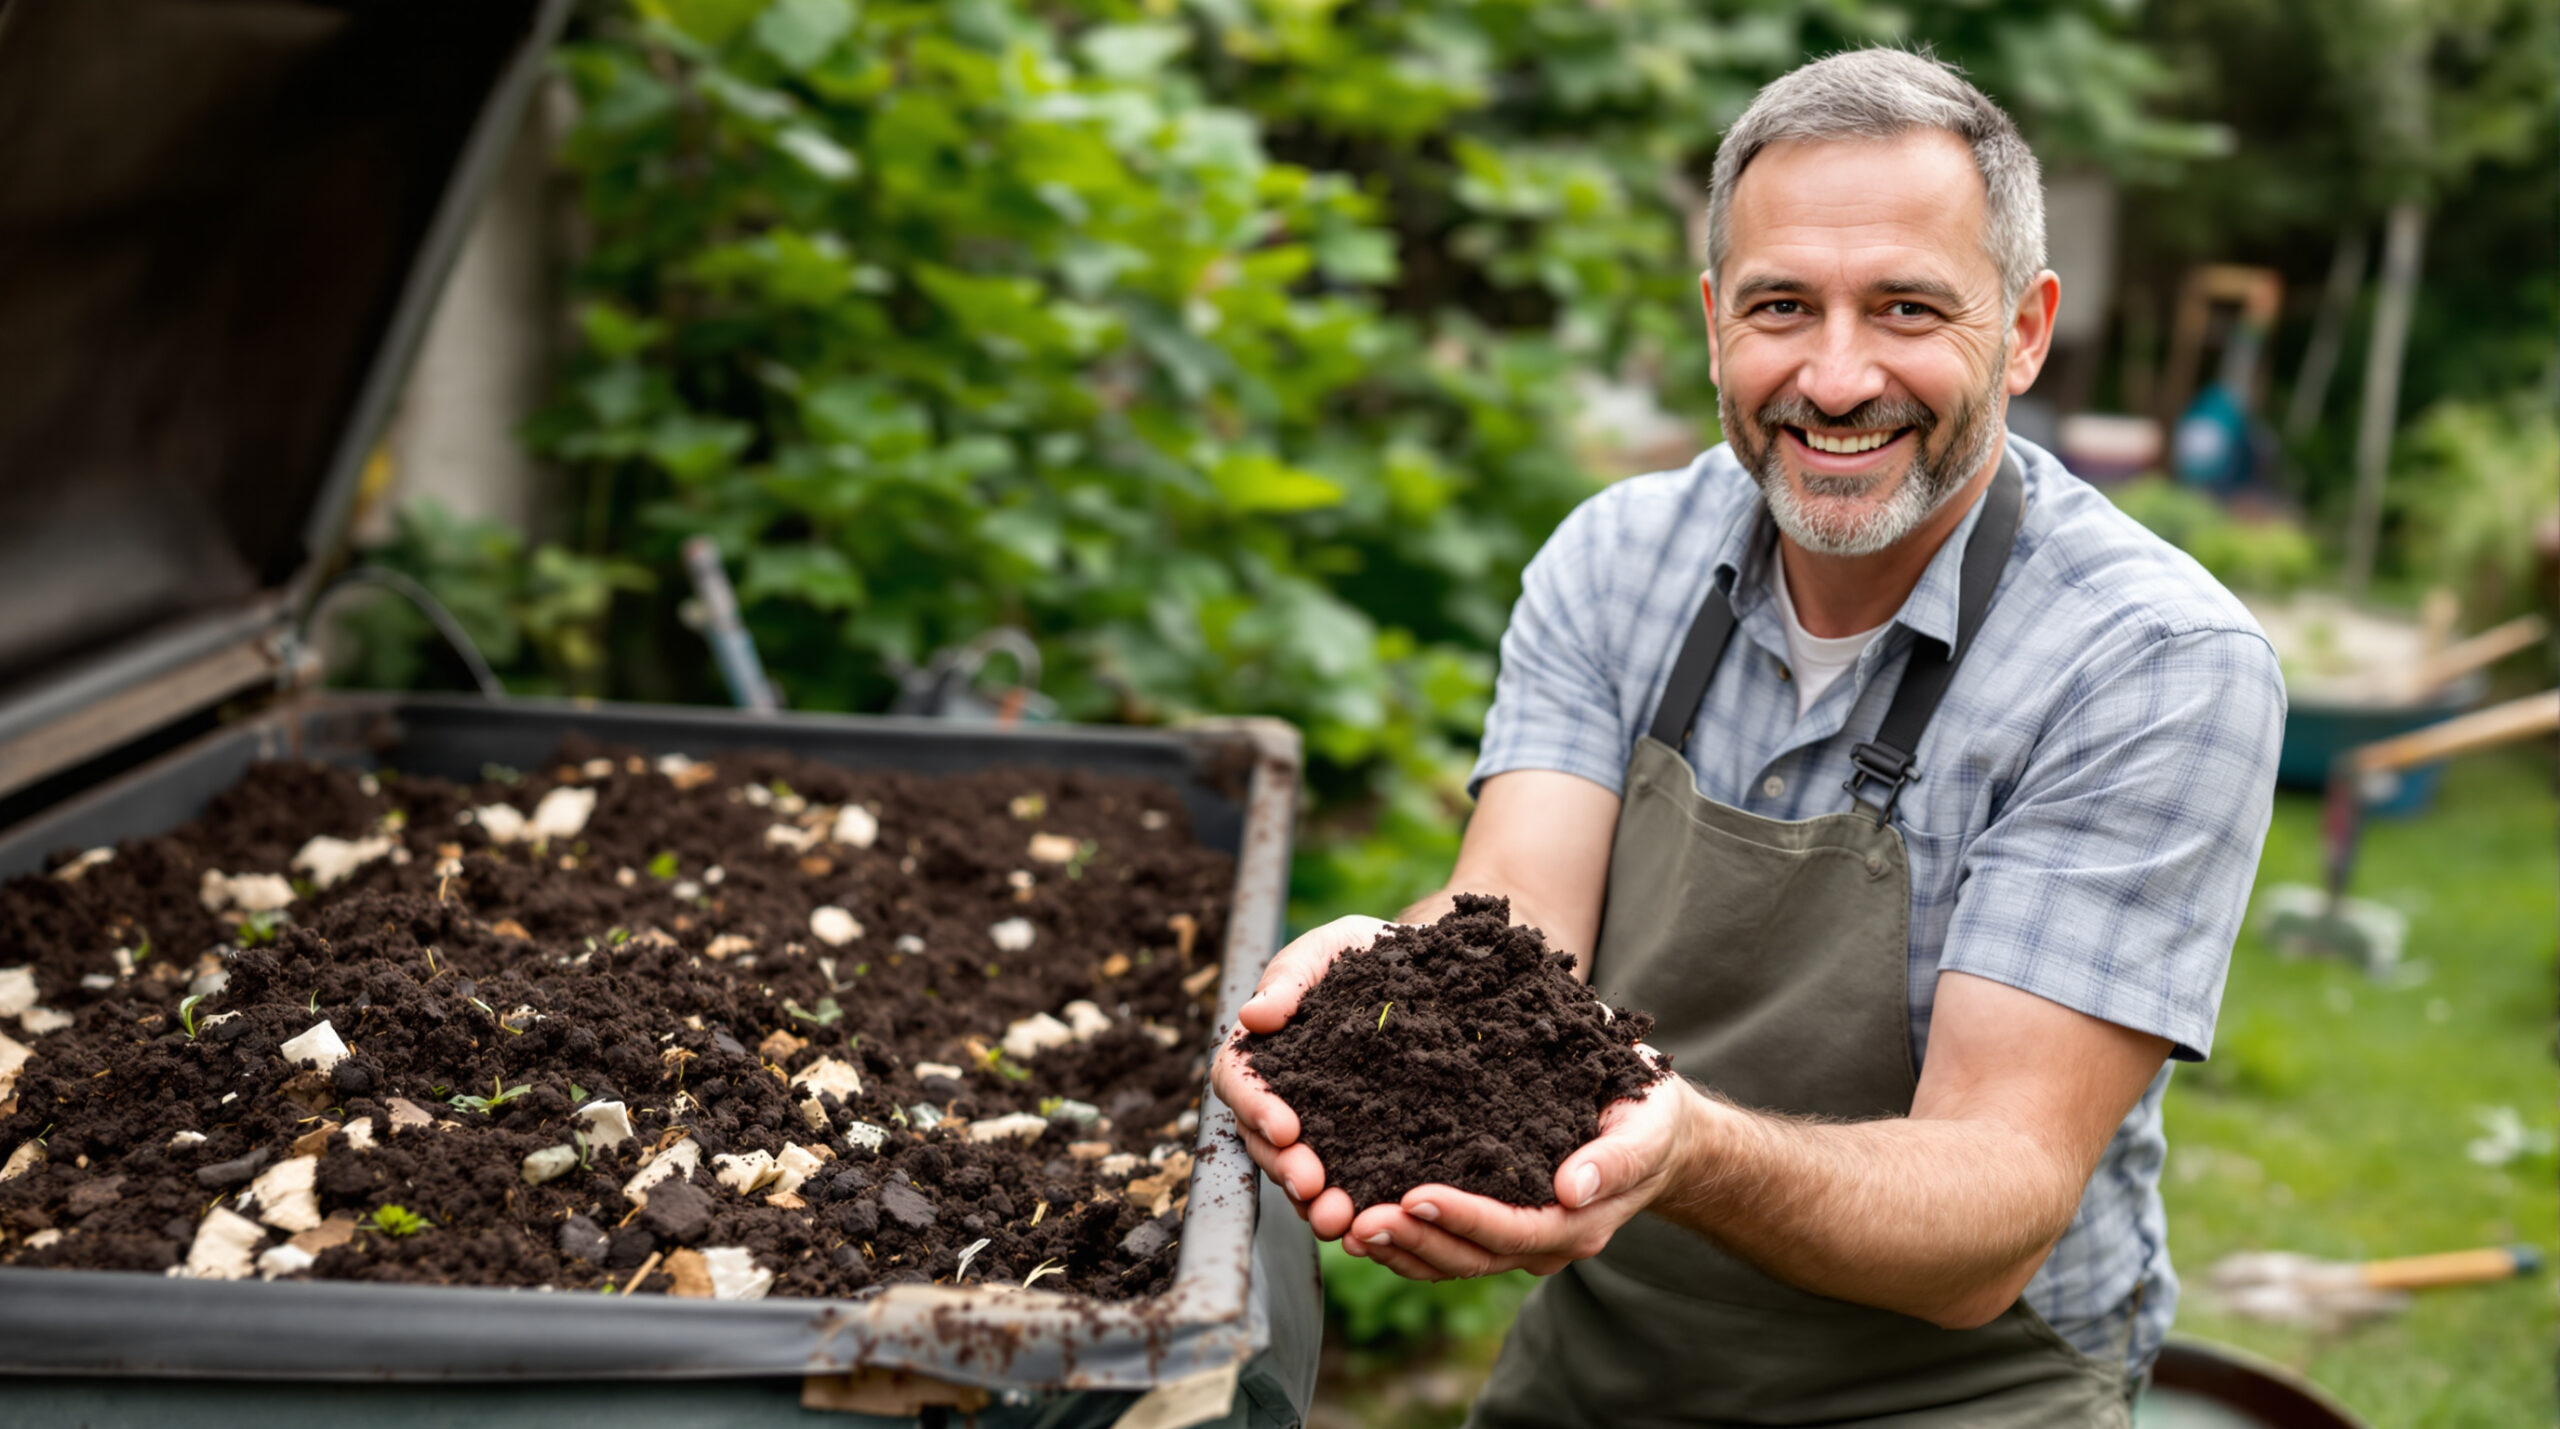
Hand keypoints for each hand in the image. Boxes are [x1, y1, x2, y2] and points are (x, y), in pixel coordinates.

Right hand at [1210, 914, 1395, 1241]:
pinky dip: (1358, 1204)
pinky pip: (1352, 1181)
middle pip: (1263, 1140)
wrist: (1435, 969)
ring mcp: (1325, 1126)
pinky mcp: (1368, 1145)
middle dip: (1283, 1168)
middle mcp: (1285, 1095)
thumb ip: (1290, 977)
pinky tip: (1375, 1220)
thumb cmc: (1371, 952)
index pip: (1237, 1081)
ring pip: (1299, 1173)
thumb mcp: (1331, 948)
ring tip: (1339, 1220)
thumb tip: (1253, 1015)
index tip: (1285, 1126)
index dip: (1254, 1106)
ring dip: (1313, 1201)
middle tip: (1310, 1186)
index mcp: (1264, 1049)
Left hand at [1342, 1062, 1702, 1279]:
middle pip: (1472, 1256)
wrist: (1655, 1132)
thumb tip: (1573, 1188)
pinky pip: (1445, 1247)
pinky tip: (1358, 1220)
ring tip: (1345, 1225)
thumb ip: (1617, 1158)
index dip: (1462, 1219)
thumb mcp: (1647, 1126)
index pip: (1513, 1231)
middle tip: (1358, 1220)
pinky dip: (1403, 1240)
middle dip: (1414, 1240)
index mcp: (1580, 1222)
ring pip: (1451, 1260)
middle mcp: (1545, 1241)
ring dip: (1398, 1247)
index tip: (1413, 1195)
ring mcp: (1519, 1239)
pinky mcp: (1496, 1225)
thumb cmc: (1650, 1117)